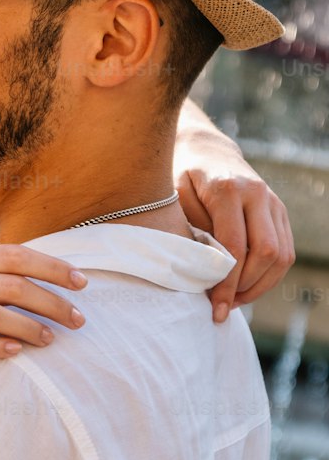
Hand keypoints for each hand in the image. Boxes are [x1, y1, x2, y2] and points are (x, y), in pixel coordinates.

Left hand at [175, 146, 294, 321]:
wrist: (206, 151)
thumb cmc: (182, 178)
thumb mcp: (174, 198)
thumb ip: (189, 231)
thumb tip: (202, 273)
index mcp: (229, 189)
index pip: (235, 246)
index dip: (227, 283)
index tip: (215, 308)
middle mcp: (258, 194)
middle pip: (266, 253)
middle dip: (246, 287)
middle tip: (223, 306)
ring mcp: (274, 203)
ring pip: (281, 256)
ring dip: (260, 286)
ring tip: (233, 301)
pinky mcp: (280, 213)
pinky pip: (285, 252)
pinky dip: (269, 276)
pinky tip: (246, 287)